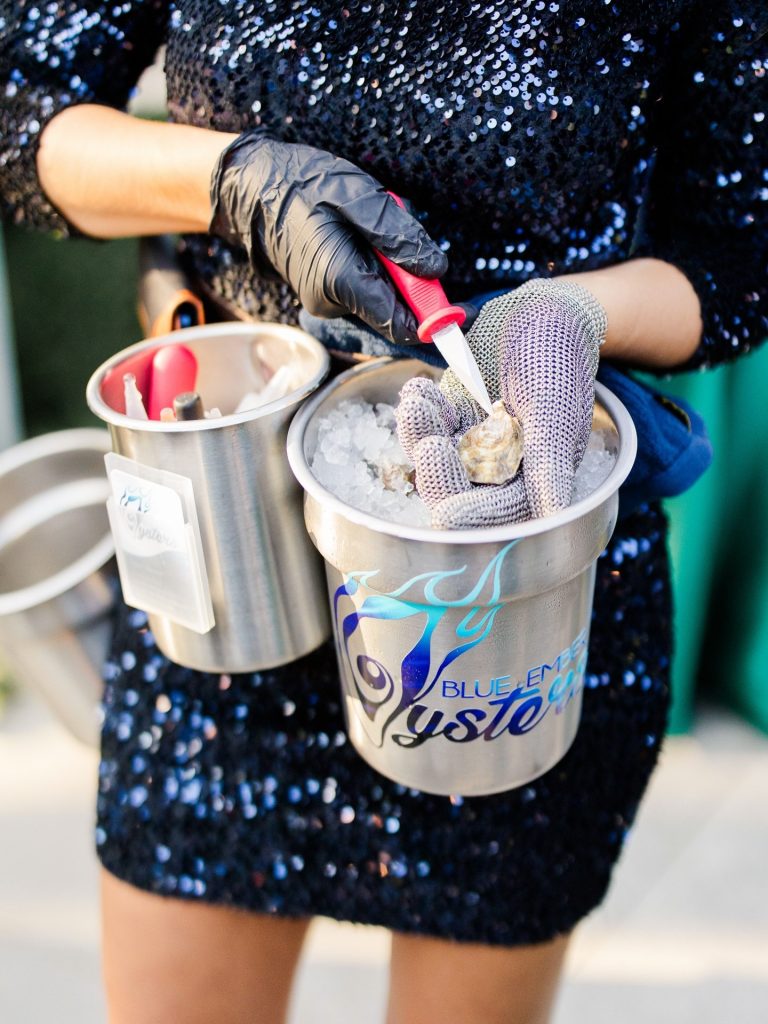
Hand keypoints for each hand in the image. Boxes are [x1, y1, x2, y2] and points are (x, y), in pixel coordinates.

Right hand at [209, 130, 446, 343]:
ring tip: (373, 227)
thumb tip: (436, 270)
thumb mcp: (356, 194)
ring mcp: (327, 302)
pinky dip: (378, 268)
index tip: (464, 310)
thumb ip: (398, 235)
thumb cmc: (302, 184)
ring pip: (383, 299)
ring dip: (394, 269)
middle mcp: (333, 302)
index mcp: (342, 280)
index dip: (437, 320)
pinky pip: (368, 290)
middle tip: (406, 235)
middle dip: (414, 282)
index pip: (403, 324)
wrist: (252, 188)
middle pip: (397, 312)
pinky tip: (363, 236)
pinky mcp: (326, 295)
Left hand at [396, 279, 605, 526]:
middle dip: (440, 475)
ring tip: (419, 403)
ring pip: (437, 459)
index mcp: (535, 478)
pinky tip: (419, 389)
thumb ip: (548, 463)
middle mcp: (502, 471)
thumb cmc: (556, 358)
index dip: (475, 516)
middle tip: (430, 448)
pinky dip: (420, 411)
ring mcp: (472, 446)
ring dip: (422, 436)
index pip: (501, 512)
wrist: (538, 313)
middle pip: (460, 492)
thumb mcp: (554, 410)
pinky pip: (427, 428)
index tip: (447, 513)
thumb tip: (556, 516)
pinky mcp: (451, 421)